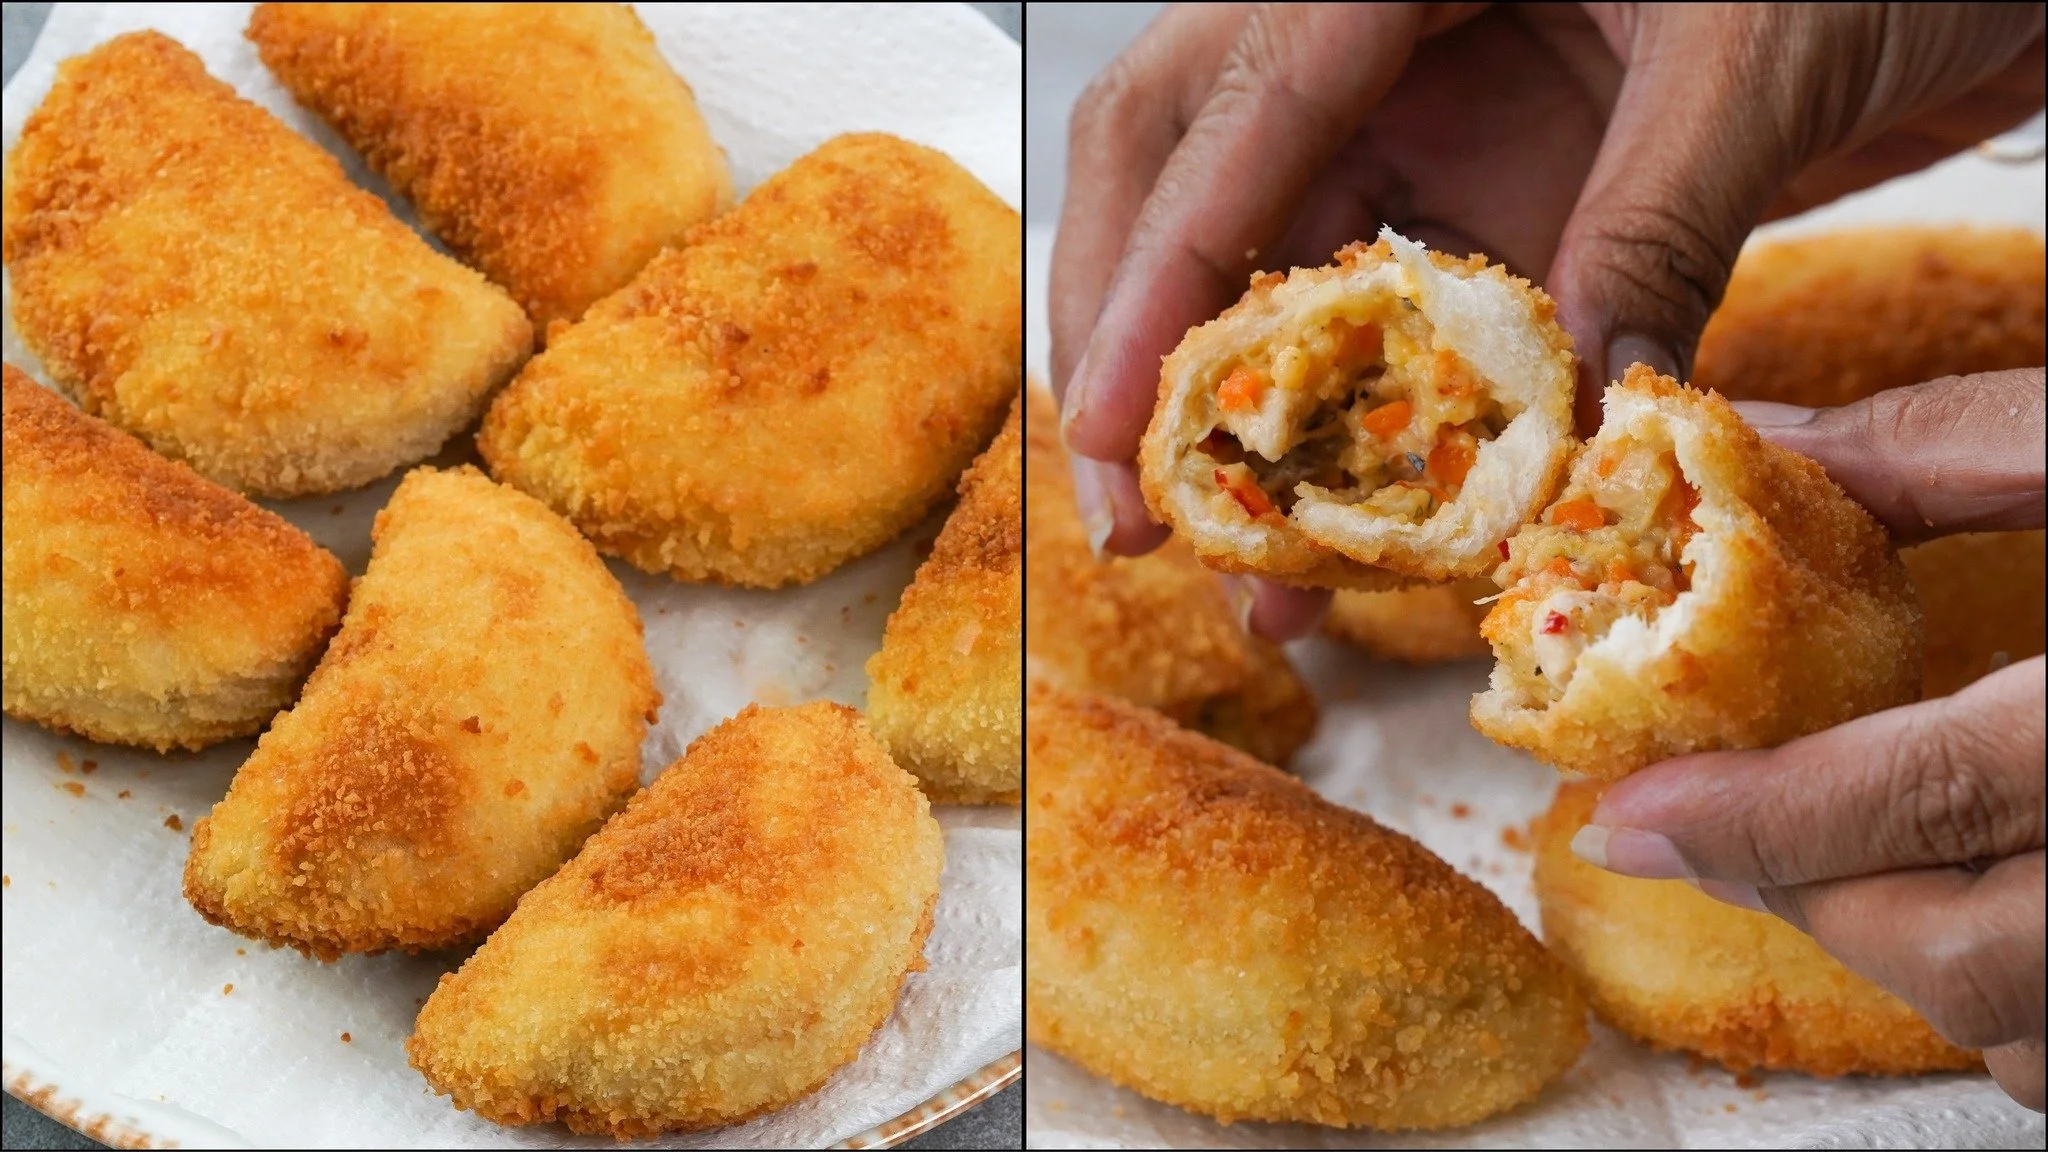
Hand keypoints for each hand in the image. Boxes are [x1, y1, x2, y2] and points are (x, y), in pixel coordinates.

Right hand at [1048, 2, 2045, 636]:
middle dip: (1135, 339)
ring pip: (1278, 260)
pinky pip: (1400, 309)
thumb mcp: (1757, 57)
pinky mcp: (1502, 182)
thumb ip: (1652, 222)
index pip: (1229, 113)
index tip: (1112, 422)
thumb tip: (1573, 416)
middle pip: (1183, 173)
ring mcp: (1437, 107)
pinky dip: (1374, 419)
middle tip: (1129, 501)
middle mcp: (1384, 26)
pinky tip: (1363, 523)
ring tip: (1245, 565)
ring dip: (1251, 414)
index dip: (1154, 277)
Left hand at [1577, 368, 2047, 1110]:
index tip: (1634, 818)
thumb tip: (1744, 441)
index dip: (1758, 817)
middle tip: (1727, 824)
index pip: (1924, 796)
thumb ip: (1951, 453)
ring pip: (2028, 1037)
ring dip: (1918, 963)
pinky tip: (2001, 913)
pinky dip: (2020, 1011)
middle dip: (1813, 893)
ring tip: (1855, 860)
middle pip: (1959, 947)